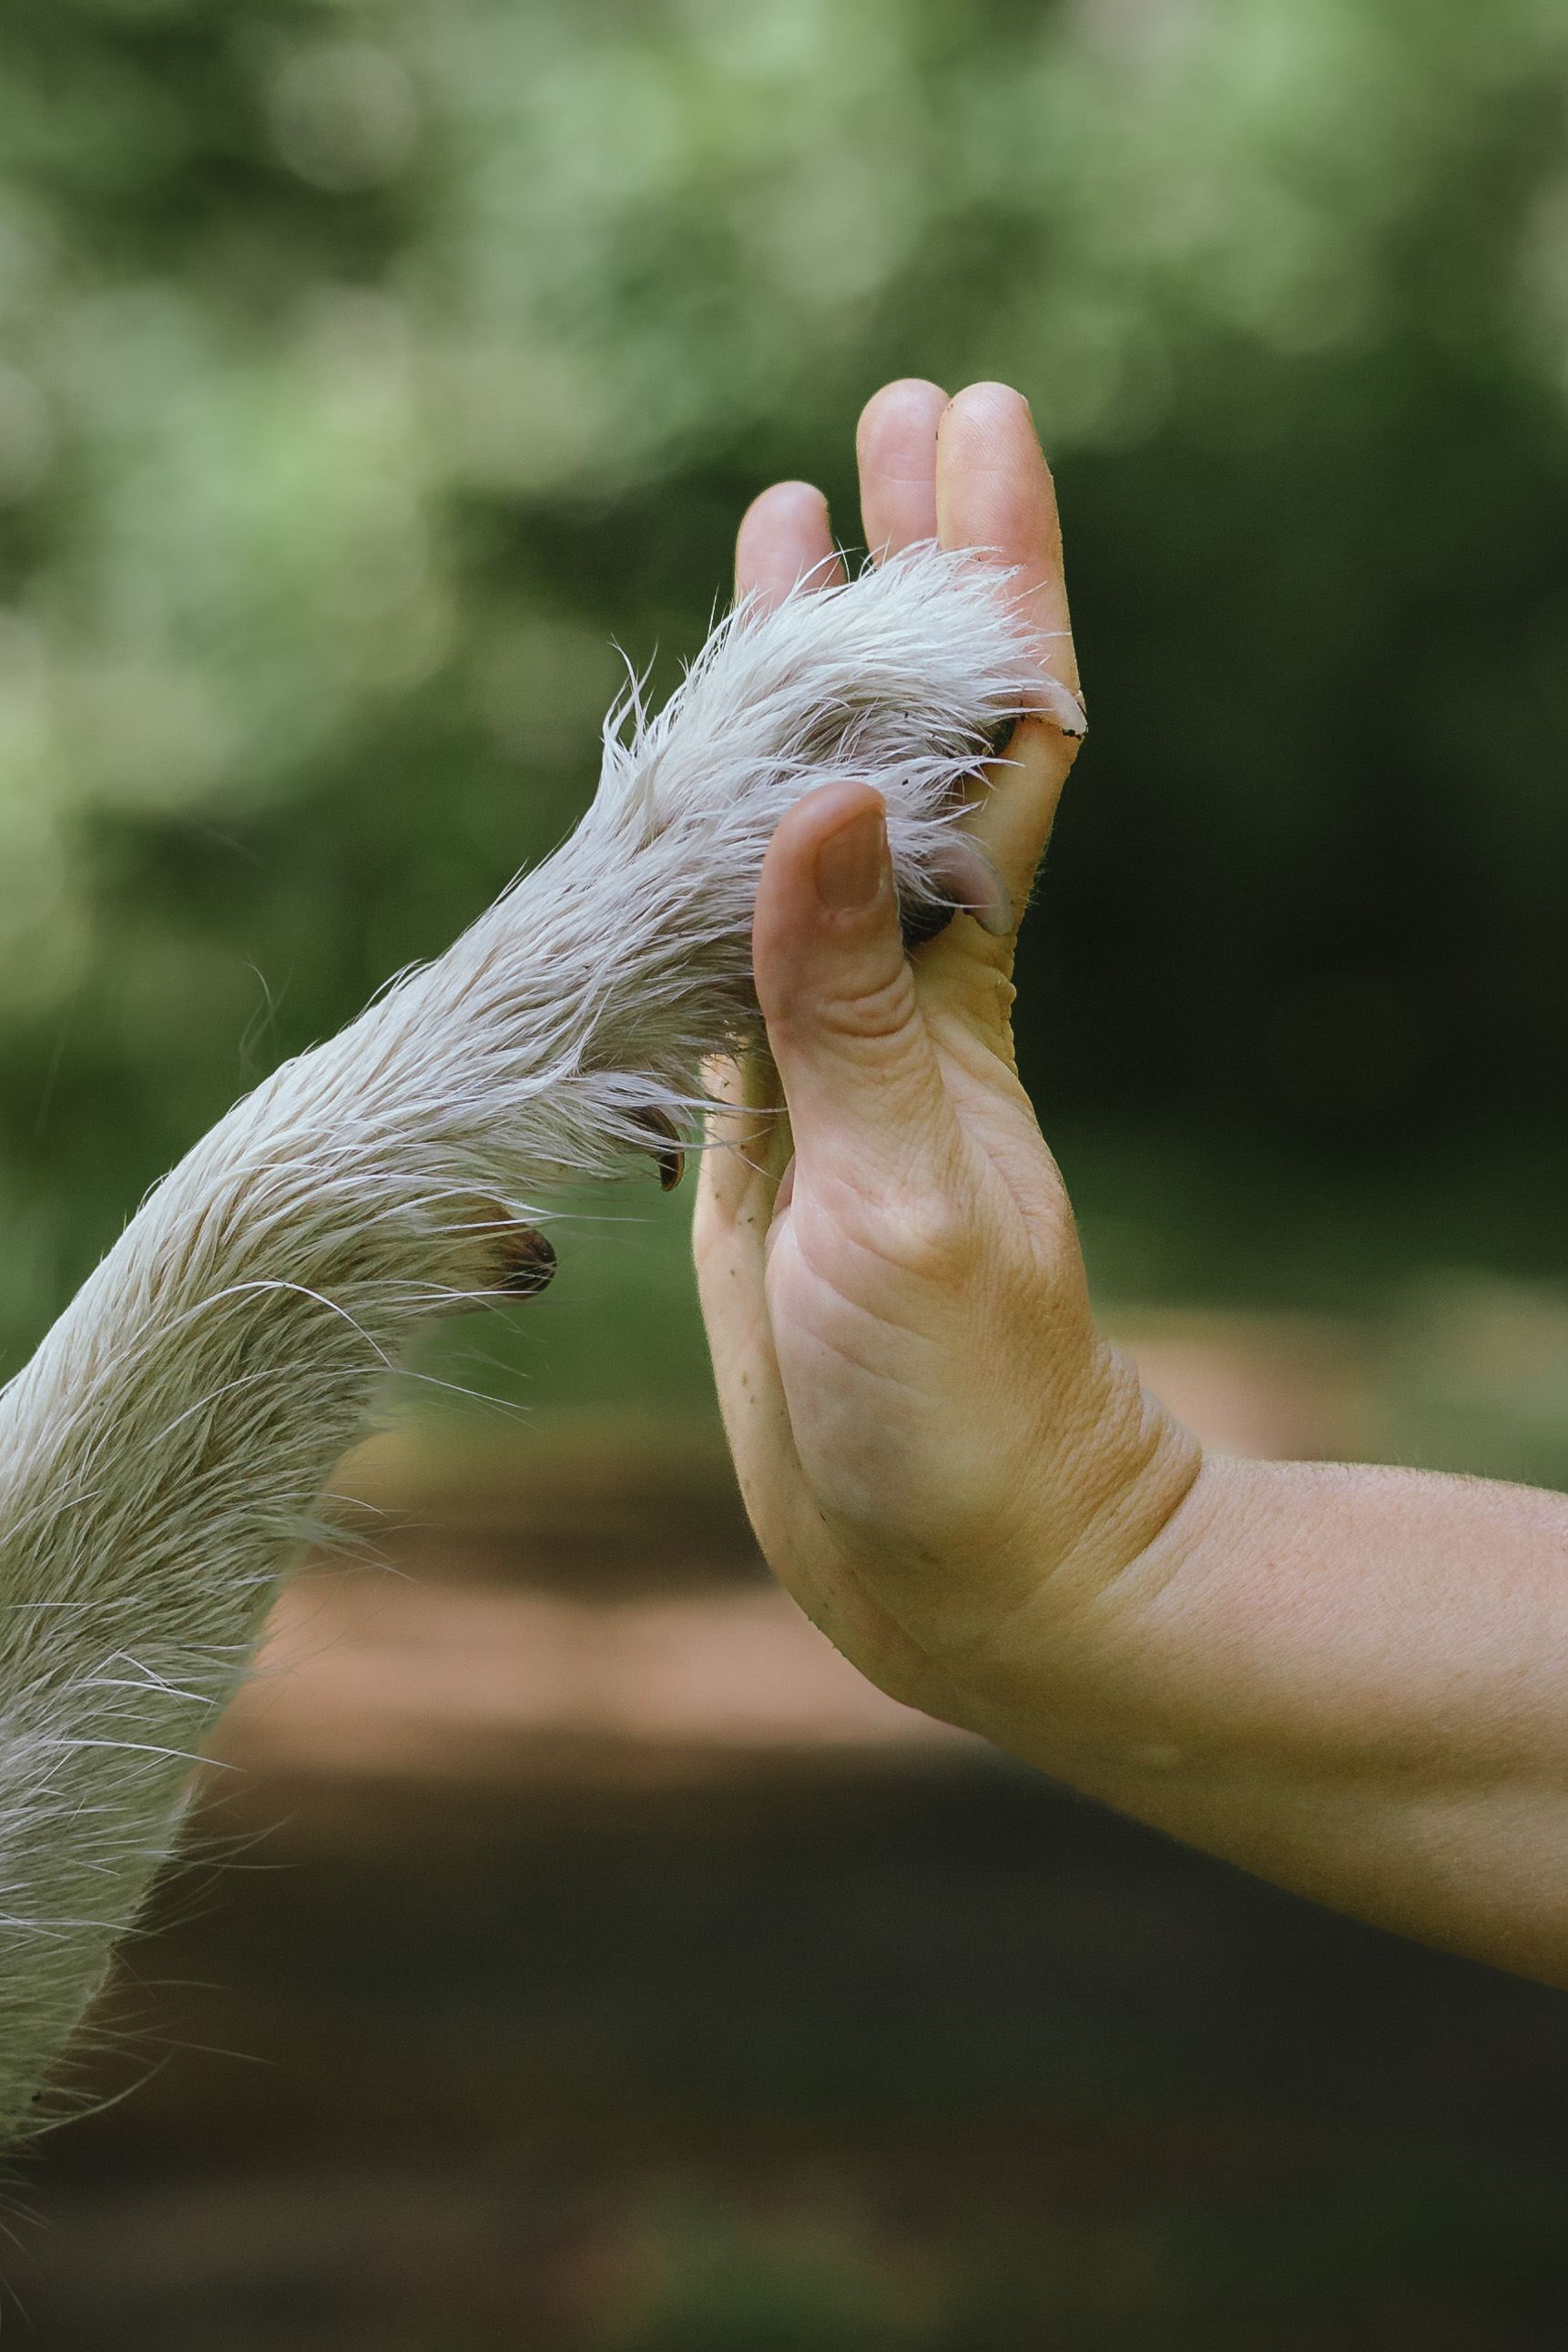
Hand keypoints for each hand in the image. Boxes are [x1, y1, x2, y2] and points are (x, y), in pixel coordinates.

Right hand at [694, 381, 1199, 1753]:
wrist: (961, 1559)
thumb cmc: (958, 1410)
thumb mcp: (903, 1202)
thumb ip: (848, 1012)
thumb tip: (806, 798)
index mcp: (959, 992)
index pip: (990, 742)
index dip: (986, 583)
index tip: (972, 431)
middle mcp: (908, 992)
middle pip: (913, 738)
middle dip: (911, 575)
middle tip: (899, 411)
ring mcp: (839, 1048)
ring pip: (818, 818)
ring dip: (811, 678)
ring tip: (786, 524)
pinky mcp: (771, 1117)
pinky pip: (739, 938)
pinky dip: (721, 841)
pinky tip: (702, 779)